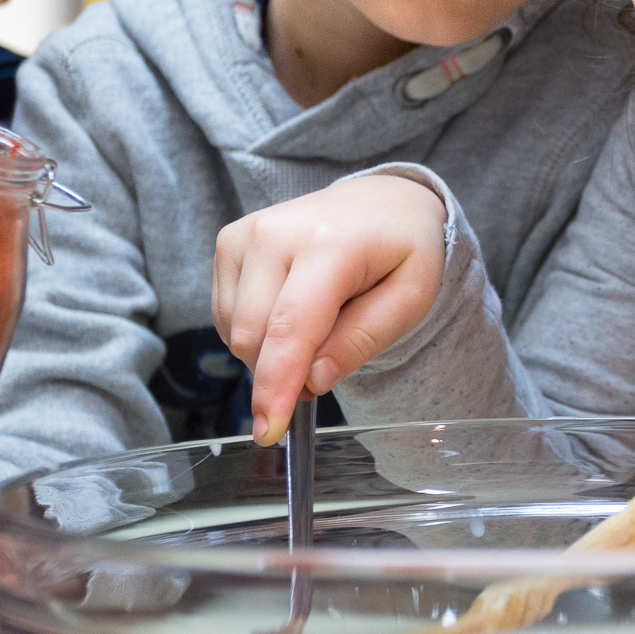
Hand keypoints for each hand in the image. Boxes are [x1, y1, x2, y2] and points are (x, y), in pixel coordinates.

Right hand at [213, 175, 446, 442]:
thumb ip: (362, 340)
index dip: (276, 384)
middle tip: (329, 361)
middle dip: (284, 372)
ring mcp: (246, 234)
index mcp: (330, 243)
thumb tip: (313, 380)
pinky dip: (255, 331)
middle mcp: (277, 232)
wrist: (381, 203)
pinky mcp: (228, 242)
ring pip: (235, 332)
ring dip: (270, 352)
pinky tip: (289, 310)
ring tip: (318, 323)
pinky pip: (225, 317)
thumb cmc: (402, 252)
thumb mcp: (410, 299)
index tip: (268, 430)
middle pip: (255, 337)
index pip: (292, 325)